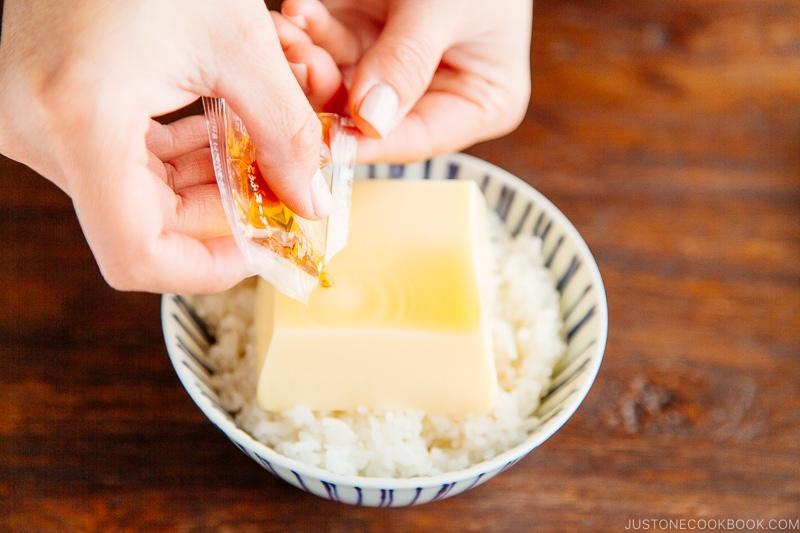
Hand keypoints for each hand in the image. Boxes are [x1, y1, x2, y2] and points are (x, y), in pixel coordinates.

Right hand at [0, 0, 326, 293]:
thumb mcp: (237, 42)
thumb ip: (284, 131)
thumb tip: (311, 199)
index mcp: (80, 121)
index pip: (139, 256)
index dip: (209, 269)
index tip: (261, 247)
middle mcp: (40, 134)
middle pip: (146, 227)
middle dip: (222, 217)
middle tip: (279, 195)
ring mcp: (38, 126)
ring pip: (138, 198)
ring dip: (206, 186)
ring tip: (260, 157)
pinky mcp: (52, 112)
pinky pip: (123, 163)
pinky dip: (178, 160)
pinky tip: (221, 137)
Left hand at [274, 0, 531, 161]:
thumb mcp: (446, 9)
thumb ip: (406, 62)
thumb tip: (369, 121)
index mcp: (479, 102)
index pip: (417, 138)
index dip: (369, 142)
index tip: (322, 139)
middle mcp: (434, 90)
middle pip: (369, 115)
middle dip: (326, 90)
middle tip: (297, 62)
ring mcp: (396, 62)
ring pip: (340, 79)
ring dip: (308, 56)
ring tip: (288, 29)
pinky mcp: (368, 30)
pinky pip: (330, 41)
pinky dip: (311, 27)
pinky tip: (296, 12)